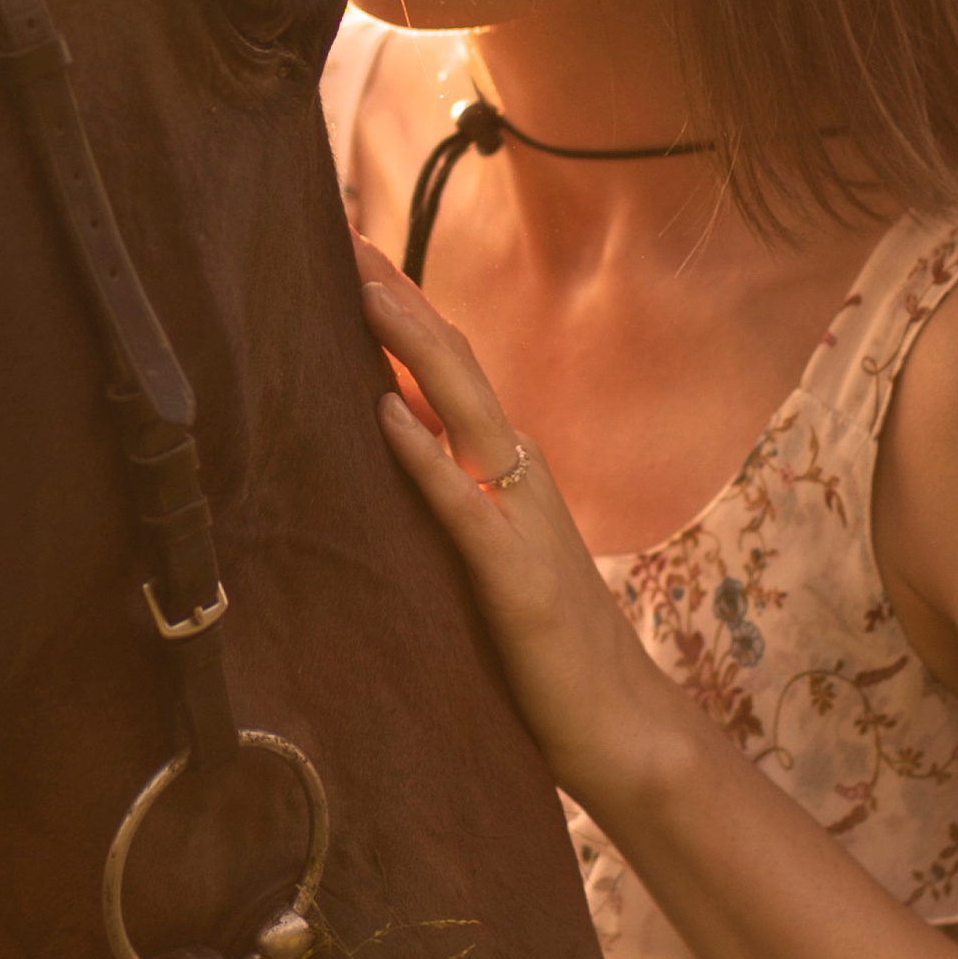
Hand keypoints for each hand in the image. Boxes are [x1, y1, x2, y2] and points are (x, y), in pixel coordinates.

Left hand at [355, 235, 688, 822]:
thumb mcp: (483, 552)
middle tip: (342, 236)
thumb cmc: (540, 644)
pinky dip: (423, 454)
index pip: (448, 370)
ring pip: (464, 410)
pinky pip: (460, 502)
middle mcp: (518, 475)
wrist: (615, 723)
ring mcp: (520, 518)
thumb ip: (447, 493)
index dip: (402, 309)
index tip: (350, 252)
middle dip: (398, 299)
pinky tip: (385, 415)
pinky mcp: (512, 574)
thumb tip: (392, 431)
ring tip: (363, 290)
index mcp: (506, 469)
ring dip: (412, 346)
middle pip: (455, 365)